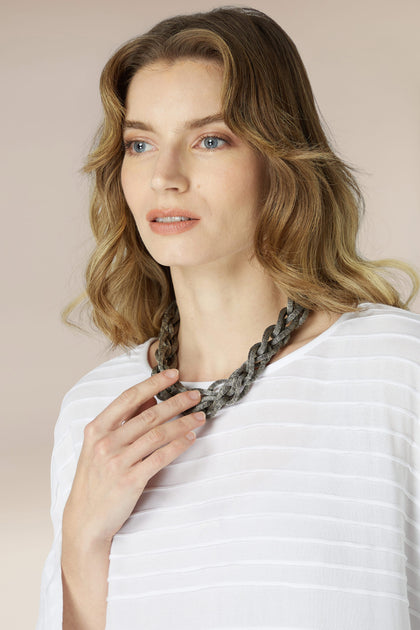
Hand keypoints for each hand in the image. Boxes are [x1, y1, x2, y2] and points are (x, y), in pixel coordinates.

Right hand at [62, 369, 205, 546]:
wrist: (84, 520)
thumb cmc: (95, 480)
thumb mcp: (99, 446)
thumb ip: (122, 422)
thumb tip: (149, 398)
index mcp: (96, 429)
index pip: (129, 398)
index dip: (152, 383)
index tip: (173, 374)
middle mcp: (105, 442)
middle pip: (148, 415)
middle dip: (176, 402)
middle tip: (195, 395)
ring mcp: (117, 462)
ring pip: (158, 434)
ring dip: (183, 423)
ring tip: (200, 417)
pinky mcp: (130, 481)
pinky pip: (160, 458)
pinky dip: (178, 446)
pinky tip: (190, 439)